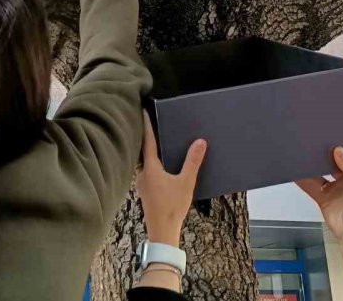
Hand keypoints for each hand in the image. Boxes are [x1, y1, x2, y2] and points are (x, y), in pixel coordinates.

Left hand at [137, 110, 206, 245]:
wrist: (162, 231)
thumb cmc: (172, 207)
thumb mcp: (186, 182)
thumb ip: (193, 161)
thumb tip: (200, 142)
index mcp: (150, 168)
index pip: (147, 141)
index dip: (146, 125)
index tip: (142, 110)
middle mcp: (142, 173)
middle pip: (141, 150)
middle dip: (144, 137)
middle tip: (147, 121)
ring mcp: (141, 183)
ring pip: (142, 161)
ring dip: (147, 151)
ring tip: (153, 140)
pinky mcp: (144, 190)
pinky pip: (145, 171)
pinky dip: (150, 163)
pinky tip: (158, 165)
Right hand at [295, 147, 342, 240]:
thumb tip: (338, 150)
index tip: (336, 136)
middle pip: (333, 164)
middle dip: (325, 155)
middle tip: (315, 142)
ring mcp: (332, 188)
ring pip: (320, 174)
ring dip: (312, 167)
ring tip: (303, 154)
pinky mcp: (322, 197)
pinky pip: (310, 186)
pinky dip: (303, 180)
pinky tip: (295, 173)